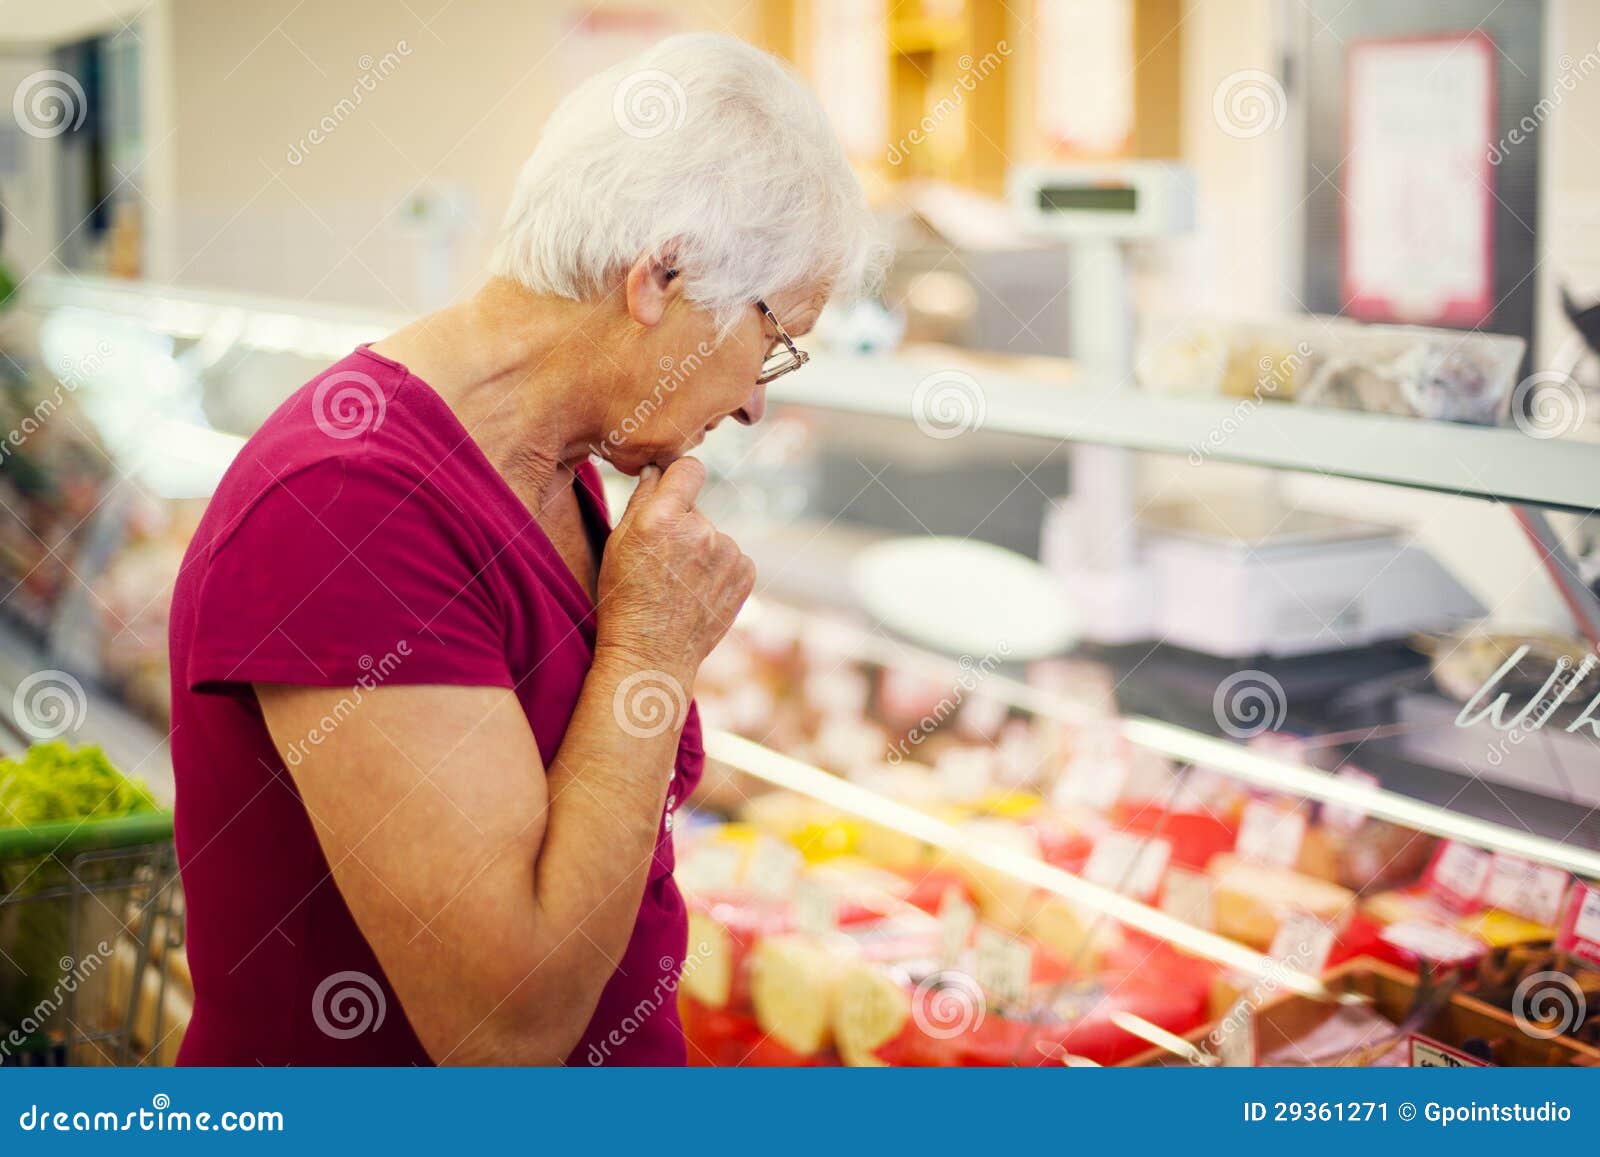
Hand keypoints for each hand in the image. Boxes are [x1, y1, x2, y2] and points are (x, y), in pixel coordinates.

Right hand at [594, 457, 754, 681]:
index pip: (688, 468)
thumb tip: (656, 469)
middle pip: (696, 508)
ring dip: (701, 550)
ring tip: (679, 583)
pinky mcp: (745, 573)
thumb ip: (641, 500)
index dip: (680, 476)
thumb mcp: (619, 544)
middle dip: (682, 524)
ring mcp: (728, 553)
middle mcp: (700, 531)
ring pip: (713, 536)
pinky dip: (718, 570)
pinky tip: (698, 592)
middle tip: (663, 561)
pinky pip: (732, 557)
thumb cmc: (625, 599)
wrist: (652, 654)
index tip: (674, 488)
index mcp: (662, 518)